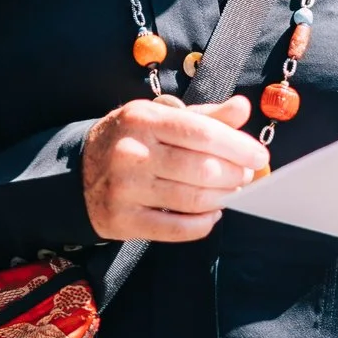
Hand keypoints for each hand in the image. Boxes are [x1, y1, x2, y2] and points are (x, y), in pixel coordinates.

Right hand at [83, 95, 269, 242]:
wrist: (78, 173)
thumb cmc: (131, 140)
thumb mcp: (159, 117)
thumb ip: (203, 116)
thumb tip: (243, 109)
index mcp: (142, 118)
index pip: (201, 133)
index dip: (237, 146)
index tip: (260, 155)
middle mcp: (131, 152)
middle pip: (202, 169)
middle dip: (235, 175)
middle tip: (247, 176)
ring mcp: (125, 188)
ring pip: (192, 200)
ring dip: (223, 198)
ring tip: (231, 192)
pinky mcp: (123, 220)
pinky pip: (177, 228)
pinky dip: (203, 223)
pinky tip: (211, 214)